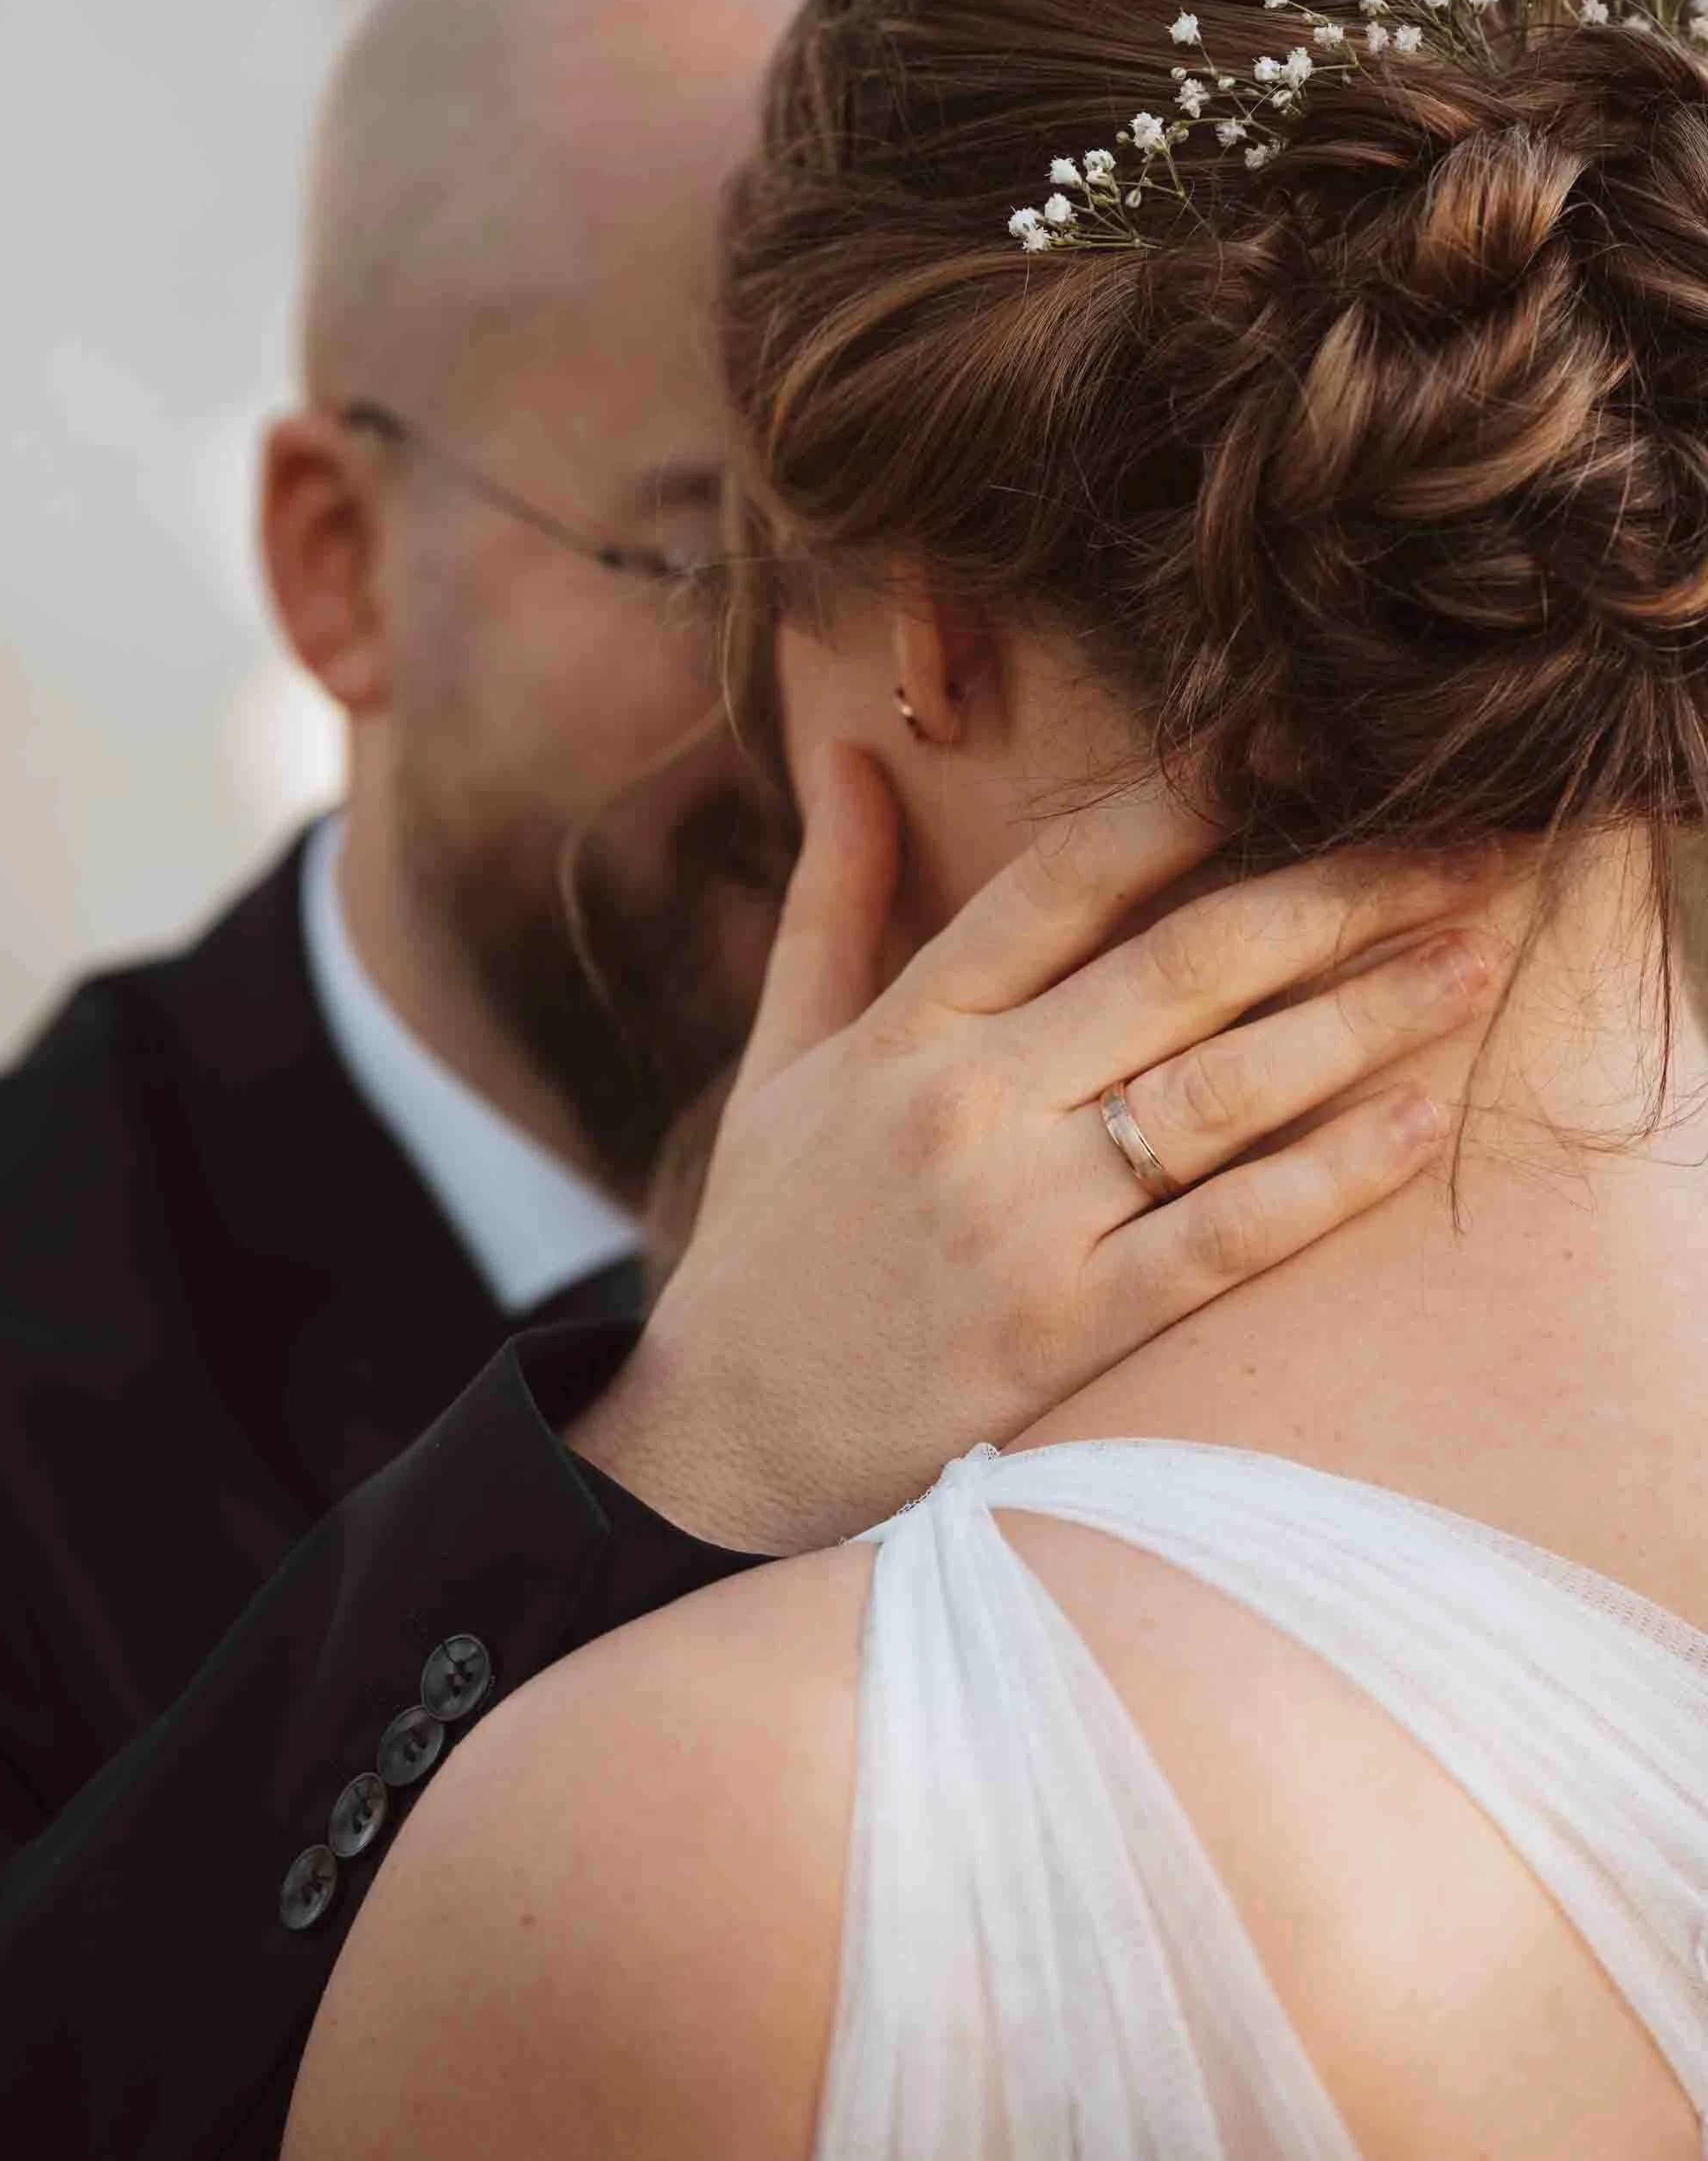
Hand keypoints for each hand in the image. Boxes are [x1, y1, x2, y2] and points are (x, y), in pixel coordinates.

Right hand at [565, 744, 1493, 1551]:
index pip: (1067, 877)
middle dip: (1338, 894)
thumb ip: (832, 900)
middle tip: (1460, 843)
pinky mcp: (1063, 1334)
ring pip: (1224, 1088)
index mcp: (907, 1026)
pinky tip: (1427, 1119)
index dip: (1194, 798)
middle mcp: (968, 1104)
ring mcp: (1019, 1221)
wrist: (717, 1450)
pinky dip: (1332, 1174)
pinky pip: (1226, 1236)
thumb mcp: (781, 1056)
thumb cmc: (768, 1243)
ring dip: (1367, 1015)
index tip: (1304, 746)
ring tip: (1479, 955)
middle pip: (1184, 965)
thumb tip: (850, 749)